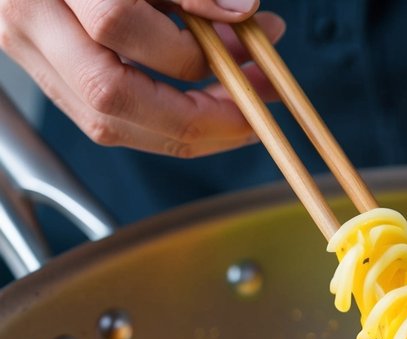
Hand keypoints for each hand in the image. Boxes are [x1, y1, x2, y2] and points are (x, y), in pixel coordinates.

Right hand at [0, 0, 284, 156]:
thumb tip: (245, 13)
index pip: (119, 22)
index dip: (192, 52)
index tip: (252, 54)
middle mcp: (28, 17)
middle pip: (110, 96)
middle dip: (194, 120)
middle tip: (250, 115)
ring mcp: (27, 50)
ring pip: (104, 124)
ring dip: (179, 131)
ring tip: (231, 113)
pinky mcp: (40, 71)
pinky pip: (101, 117)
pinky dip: (155, 121)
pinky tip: (193, 106)